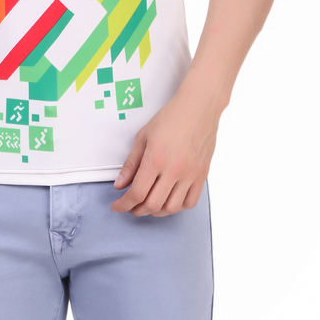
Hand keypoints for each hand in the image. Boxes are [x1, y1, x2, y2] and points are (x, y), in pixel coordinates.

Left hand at [110, 85, 218, 216]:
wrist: (198, 108)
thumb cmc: (171, 118)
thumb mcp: (143, 136)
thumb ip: (130, 163)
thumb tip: (120, 184)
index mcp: (156, 159)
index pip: (137, 193)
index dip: (124, 204)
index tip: (117, 206)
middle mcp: (174, 170)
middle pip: (153, 205)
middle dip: (137, 210)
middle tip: (130, 206)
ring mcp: (190, 175)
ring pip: (171, 208)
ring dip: (156, 211)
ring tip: (148, 205)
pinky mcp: (201, 176)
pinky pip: (190, 202)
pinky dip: (177, 207)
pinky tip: (169, 201)